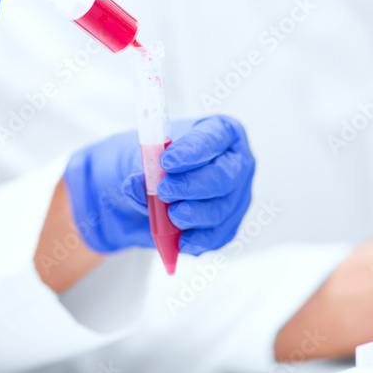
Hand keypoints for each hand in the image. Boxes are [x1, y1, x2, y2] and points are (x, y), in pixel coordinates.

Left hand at [63, 116, 254, 255]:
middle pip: (224, 176)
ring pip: (221, 208)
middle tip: (164, 190)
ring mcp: (238, 195)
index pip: (213, 137)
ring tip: (171, 214)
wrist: (153, 192)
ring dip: (194, 214)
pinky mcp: (230, 223)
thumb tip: (134, 183)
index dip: (192, 151)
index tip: (167, 161)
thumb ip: (141, 169)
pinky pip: (218, 235)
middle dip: (193, 185)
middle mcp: (237, 162)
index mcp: (221, 132)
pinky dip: (198, 239)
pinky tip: (181, 240)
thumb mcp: (143, 157)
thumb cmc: (157, 163)